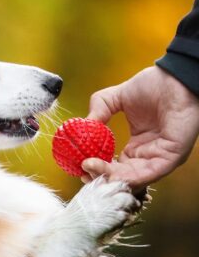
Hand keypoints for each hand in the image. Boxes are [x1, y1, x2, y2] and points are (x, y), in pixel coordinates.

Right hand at [82, 65, 198, 189]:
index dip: (96, 168)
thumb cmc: (157, 84)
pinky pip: (147, 175)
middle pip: (120, 177)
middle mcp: (148, 156)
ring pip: (131, 179)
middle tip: (82, 171)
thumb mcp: (118, 96)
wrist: (177, 76)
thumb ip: (100, 109)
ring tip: (89, 168)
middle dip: (99, 177)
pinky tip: (108, 171)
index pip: (114, 167)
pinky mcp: (171, 158)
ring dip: (108, 178)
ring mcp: (160, 159)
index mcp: (137, 147)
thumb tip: (83, 125)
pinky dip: (127, 177)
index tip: (79, 164)